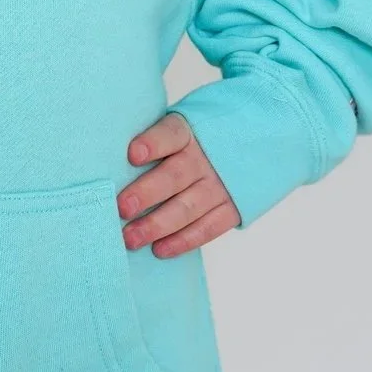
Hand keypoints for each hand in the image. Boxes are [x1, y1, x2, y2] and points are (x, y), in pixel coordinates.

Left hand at [117, 112, 240, 256]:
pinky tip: (159, 249)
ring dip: (157, 225)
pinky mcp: (234, 206)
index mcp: (191, 131)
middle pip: (174, 176)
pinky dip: (183, 241)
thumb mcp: (186, 122)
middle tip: (121, 208)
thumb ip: (157, 138)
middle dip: (147, 193)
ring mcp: (222, 184)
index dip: (153, 143)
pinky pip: (208, 228)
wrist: (263, 136)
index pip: (171, 133)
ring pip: (188, 208)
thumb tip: (109, 155)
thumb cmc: (203, 135)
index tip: (132, 154)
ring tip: (130, 238)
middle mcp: (207, 158)